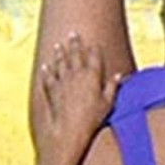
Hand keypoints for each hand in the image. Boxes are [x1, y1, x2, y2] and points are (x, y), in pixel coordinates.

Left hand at [35, 33, 119, 164]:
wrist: (70, 130)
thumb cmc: (92, 119)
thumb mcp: (108, 104)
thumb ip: (112, 87)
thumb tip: (119, 75)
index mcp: (92, 76)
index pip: (93, 58)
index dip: (93, 49)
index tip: (92, 43)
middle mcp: (76, 75)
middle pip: (76, 55)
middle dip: (75, 44)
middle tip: (73, 34)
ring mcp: (62, 81)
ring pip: (61, 63)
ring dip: (60, 53)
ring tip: (59, 45)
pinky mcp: (52, 90)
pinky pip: (49, 77)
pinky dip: (47, 71)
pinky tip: (46, 66)